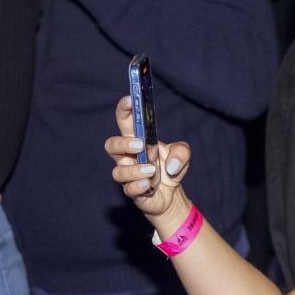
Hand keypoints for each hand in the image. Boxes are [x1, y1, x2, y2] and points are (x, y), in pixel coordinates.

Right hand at [104, 96, 191, 219]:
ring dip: (135, 170)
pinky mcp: (133, 191)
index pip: (124, 121)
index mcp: (137, 140)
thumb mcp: (182, 154)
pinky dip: (138, 186)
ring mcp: (128, 174)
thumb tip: (171, 165)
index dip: (124, 109)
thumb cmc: (171, 167)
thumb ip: (181, 151)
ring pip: (118, 171)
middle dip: (123, 143)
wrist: (172, 194)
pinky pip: (128, 189)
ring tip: (151, 170)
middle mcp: (128, 156)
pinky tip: (148, 184)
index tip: (130, 100)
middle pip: (111, 145)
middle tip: (140, 145)